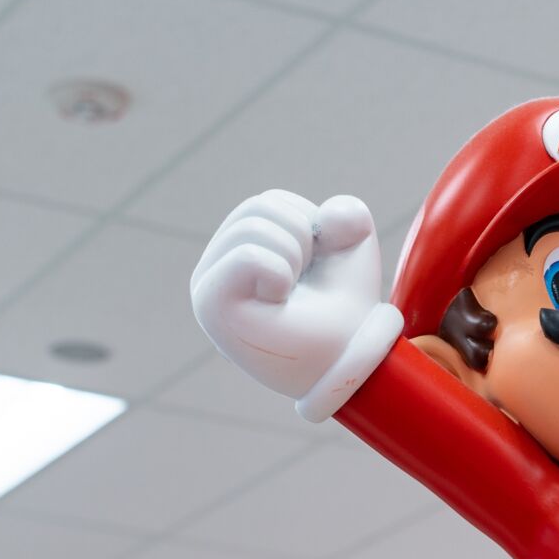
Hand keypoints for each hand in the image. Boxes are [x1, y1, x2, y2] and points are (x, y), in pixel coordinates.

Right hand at [190, 190, 402, 420]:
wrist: (349, 357)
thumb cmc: (345, 308)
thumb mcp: (353, 248)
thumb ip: (347, 213)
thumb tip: (330, 216)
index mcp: (238, 249)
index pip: (269, 202)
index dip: (310, 227)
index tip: (314, 270)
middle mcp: (214, 266)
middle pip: (257, 208)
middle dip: (302, 239)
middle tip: (303, 285)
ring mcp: (205, 286)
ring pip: (252, 226)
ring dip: (293, 258)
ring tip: (290, 295)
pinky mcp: (208, 305)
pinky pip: (248, 255)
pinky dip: (279, 273)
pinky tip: (279, 301)